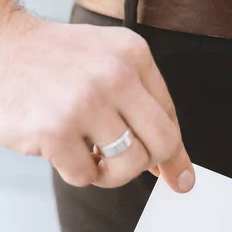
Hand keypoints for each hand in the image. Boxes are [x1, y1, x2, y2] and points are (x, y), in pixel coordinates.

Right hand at [0, 12, 194, 191]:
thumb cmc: (56, 60)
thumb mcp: (110, 61)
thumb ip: (144, 103)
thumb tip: (172, 167)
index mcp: (134, 55)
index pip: (170, 117)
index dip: (173, 151)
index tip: (177, 175)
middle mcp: (116, 75)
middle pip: (163, 144)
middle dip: (151, 165)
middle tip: (131, 166)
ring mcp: (86, 102)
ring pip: (129, 166)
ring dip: (112, 173)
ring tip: (93, 157)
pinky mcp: (54, 129)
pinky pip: (85, 175)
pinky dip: (78, 172)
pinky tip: (65, 151)